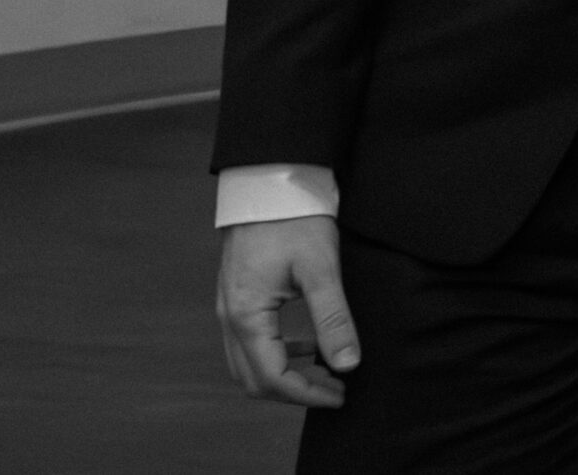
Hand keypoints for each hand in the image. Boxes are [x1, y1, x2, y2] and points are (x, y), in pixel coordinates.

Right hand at [217, 215, 358, 406]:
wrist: (270, 181)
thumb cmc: (294, 219)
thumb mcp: (321, 269)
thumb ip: (333, 319)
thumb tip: (348, 364)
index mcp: (245, 315)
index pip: (271, 377)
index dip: (307, 395)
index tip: (340, 395)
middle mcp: (228, 317)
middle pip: (254, 379)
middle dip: (295, 392)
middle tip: (336, 390)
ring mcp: (228, 307)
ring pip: (248, 364)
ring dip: (285, 375)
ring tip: (326, 373)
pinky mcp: (237, 296)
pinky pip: (250, 342)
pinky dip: (278, 354)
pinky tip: (310, 346)